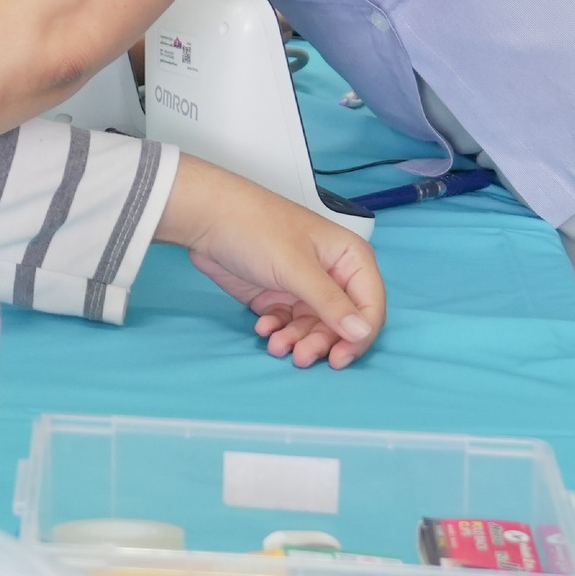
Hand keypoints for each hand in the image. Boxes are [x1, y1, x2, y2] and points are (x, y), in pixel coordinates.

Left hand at [155, 154, 385, 368]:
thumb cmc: (255, 228)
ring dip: (297, 341)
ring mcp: (303, 287)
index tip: (340, 358)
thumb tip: (363, 332)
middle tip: (300, 356)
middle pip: (341, 323)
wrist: (205, 217)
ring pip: (314, 328)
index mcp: (349, 258)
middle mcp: (331, 274)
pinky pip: (288, 325)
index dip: (360, 335)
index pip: (370, 306)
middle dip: (321, 342)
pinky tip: (263, 329)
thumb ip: (330, 302)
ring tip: (276, 345)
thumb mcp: (296, 267)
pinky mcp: (278, 296)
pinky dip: (278, 332)